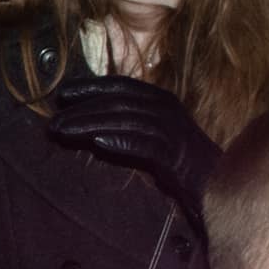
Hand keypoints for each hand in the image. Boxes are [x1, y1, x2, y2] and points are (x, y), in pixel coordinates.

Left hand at [49, 76, 215, 239]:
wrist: (217, 183)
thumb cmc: (178, 159)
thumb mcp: (149, 134)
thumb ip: (124, 124)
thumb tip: (86, 126)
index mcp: (160, 99)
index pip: (121, 85)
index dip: (90, 86)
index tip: (61, 93)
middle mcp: (167, 109)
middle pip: (118, 102)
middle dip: (82, 109)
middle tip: (52, 122)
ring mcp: (173, 131)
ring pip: (125, 120)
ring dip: (90, 125)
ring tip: (62, 131)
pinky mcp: (176, 155)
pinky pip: (145, 145)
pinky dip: (121, 142)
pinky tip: (97, 144)